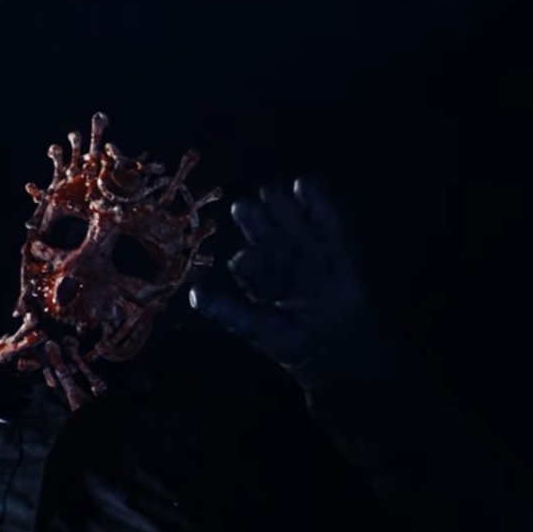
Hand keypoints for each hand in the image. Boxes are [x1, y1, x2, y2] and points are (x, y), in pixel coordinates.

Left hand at [189, 179, 373, 376]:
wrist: (338, 344)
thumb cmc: (294, 341)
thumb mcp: (256, 329)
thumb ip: (227, 312)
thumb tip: (194, 294)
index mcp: (257, 272)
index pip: (244, 254)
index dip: (242, 257)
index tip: (243, 255)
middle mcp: (278, 253)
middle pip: (261, 223)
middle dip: (256, 215)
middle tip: (253, 212)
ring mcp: (305, 245)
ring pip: (287, 212)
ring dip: (280, 203)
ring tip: (277, 198)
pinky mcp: (333, 241)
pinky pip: (324, 214)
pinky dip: (315, 199)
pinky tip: (303, 186)